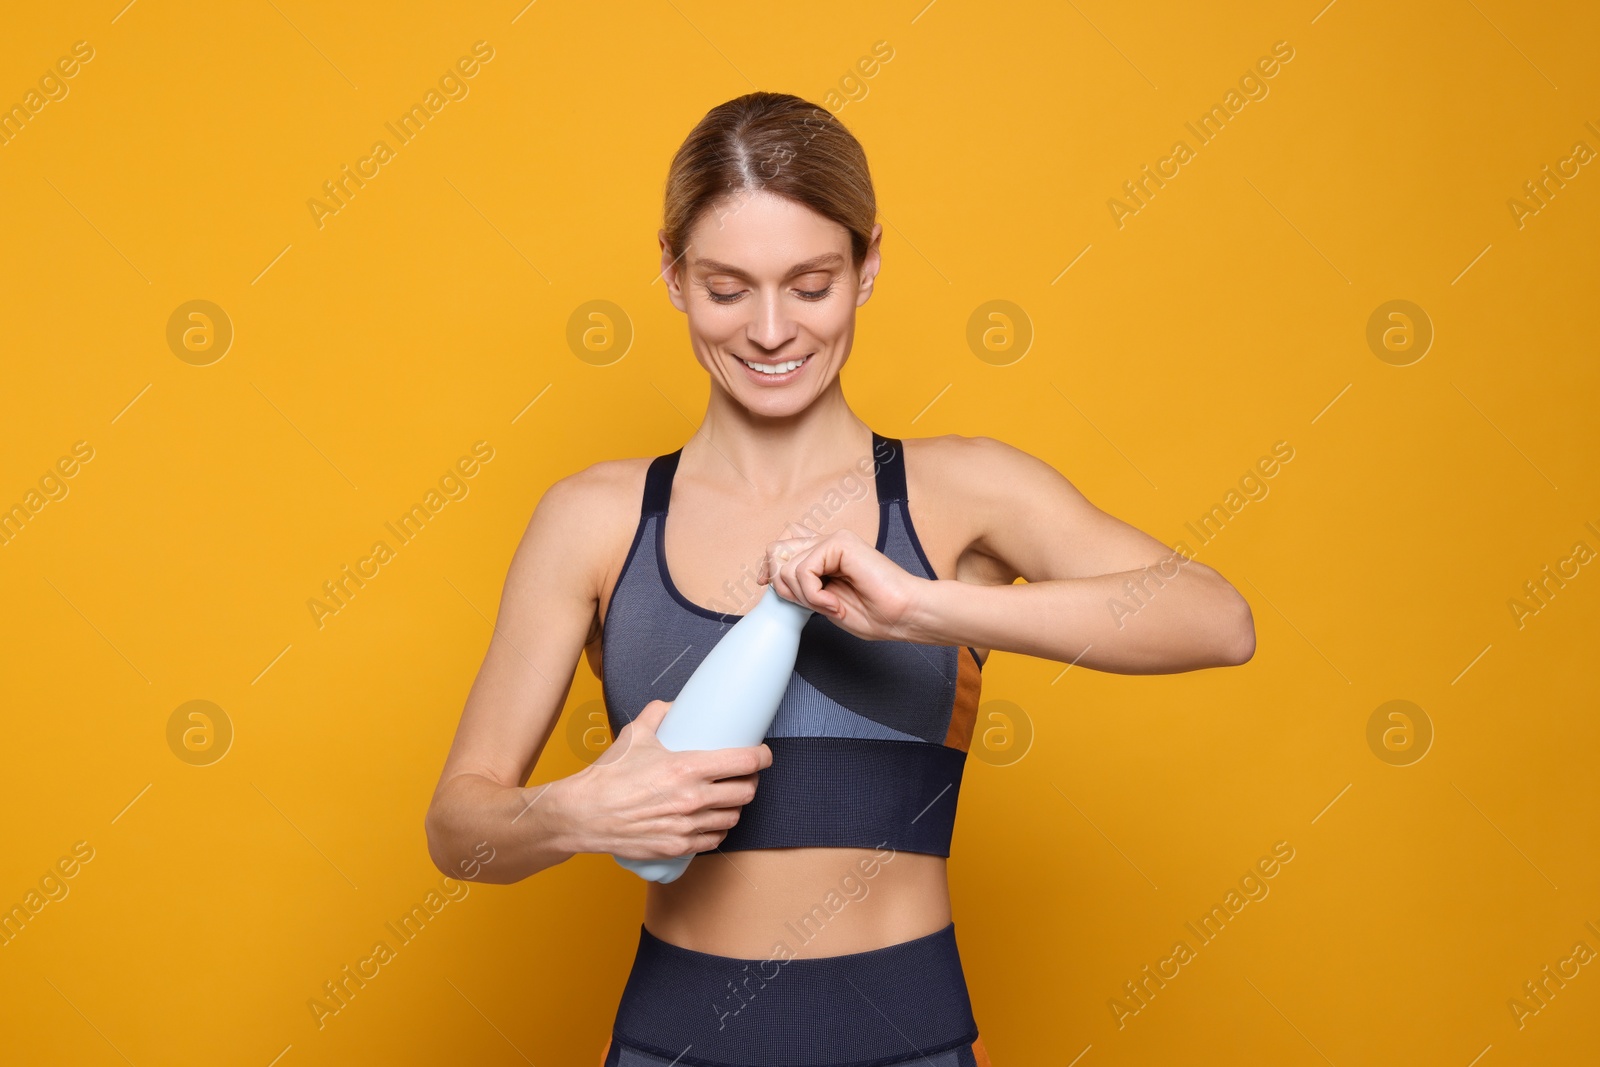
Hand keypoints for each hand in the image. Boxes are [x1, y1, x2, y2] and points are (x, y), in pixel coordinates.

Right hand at [574, 699, 771, 861]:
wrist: (584, 814)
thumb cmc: (608, 776)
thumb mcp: (635, 735)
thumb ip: (659, 714)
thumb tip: (675, 705)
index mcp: (687, 768)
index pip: (744, 762)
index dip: (761, 756)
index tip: (763, 754)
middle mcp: (692, 799)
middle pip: (745, 791)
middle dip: (751, 780)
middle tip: (744, 774)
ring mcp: (687, 826)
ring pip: (733, 817)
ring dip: (736, 805)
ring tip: (729, 797)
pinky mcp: (678, 846)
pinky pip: (714, 840)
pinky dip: (719, 829)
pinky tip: (713, 819)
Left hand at [760, 527, 926, 641]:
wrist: (905, 615)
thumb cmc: (875, 613)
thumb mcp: (824, 602)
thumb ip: (801, 587)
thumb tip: (772, 577)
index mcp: (825, 555)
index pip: (782, 545)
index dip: (769, 564)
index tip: (766, 584)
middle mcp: (827, 543)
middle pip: (777, 549)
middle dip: (782, 583)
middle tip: (811, 604)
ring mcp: (834, 540)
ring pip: (787, 565)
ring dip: (804, 596)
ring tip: (830, 607)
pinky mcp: (840, 543)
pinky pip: (804, 570)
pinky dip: (813, 595)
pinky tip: (833, 605)